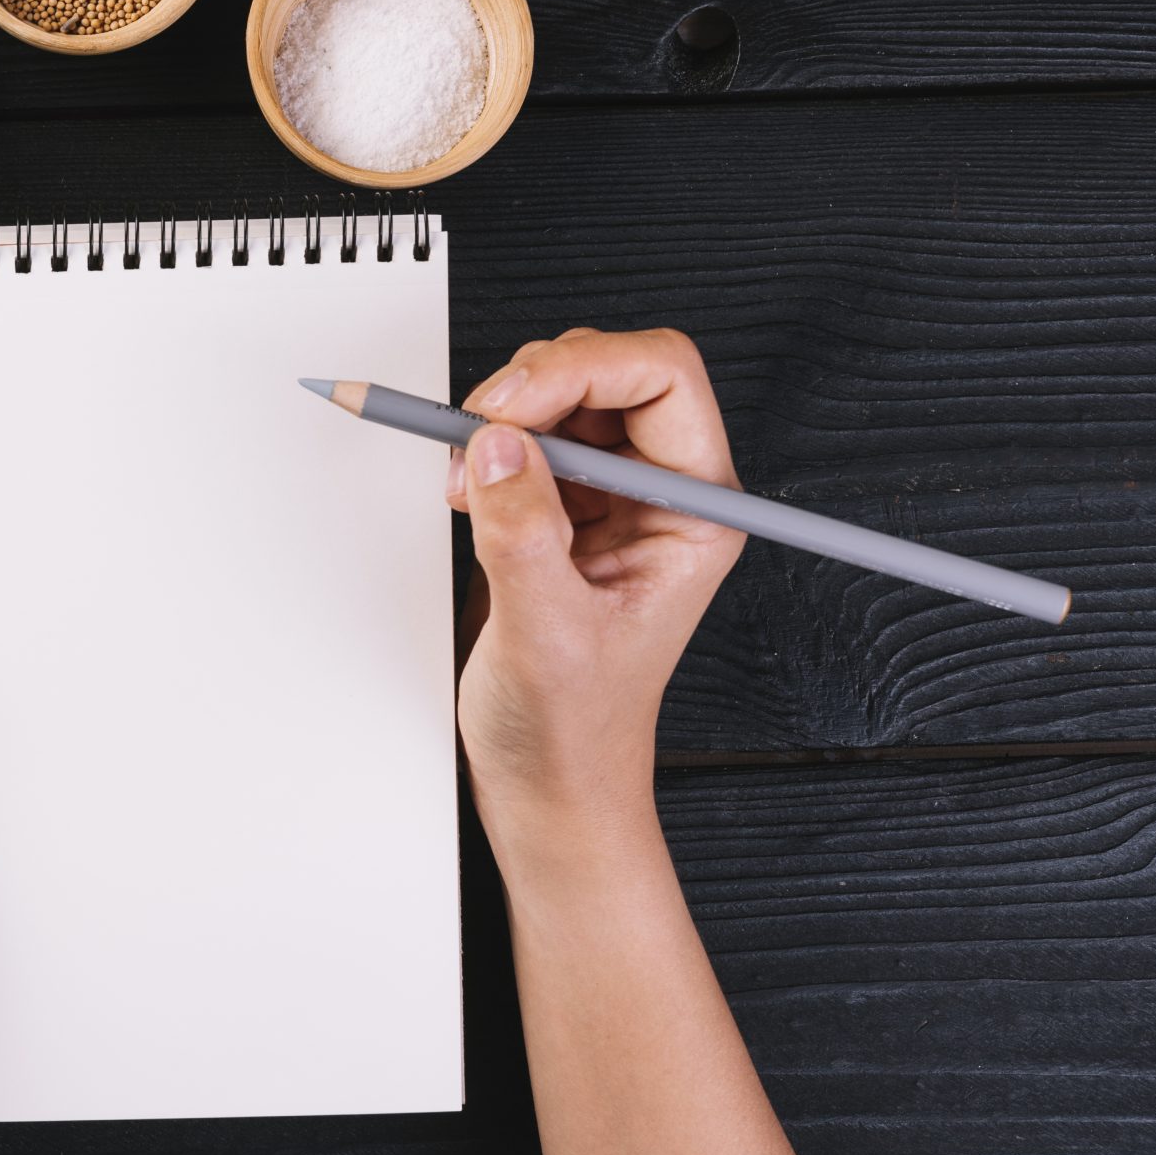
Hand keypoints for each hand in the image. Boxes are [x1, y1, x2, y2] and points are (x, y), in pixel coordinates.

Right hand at [446, 328, 743, 866]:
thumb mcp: (546, 636)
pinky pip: (520, 435)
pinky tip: (463, 493)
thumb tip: (498, 446)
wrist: (547, 784)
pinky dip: (478, 446)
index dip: (583, 370)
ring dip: (499, 417)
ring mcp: (606, 498)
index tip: (509, 407)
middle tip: (477, 434)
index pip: (661, 380)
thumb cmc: (574, 734)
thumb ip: (523, 535)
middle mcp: (658, 494)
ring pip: (560, 393)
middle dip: (532, 387)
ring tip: (465, 478)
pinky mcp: (555, 508)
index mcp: (692, 515)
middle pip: (607, 371)